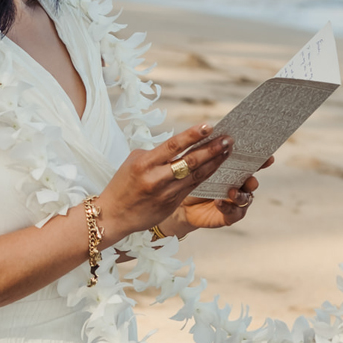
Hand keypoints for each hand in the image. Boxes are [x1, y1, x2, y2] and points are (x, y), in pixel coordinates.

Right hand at [97, 125, 232, 242]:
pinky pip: (193, 186)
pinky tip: (217, 166)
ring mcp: (166, 193)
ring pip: (196, 175)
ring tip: (228, 150)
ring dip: (214, 162)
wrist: (113, 216)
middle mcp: (156, 178)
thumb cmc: (123, 184)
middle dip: (211, 149)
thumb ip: (156, 154)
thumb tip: (180, 145)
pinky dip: (207, 175)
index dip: (192, 135)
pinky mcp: (172, 204)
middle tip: (228, 139)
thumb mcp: (133, 162)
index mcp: (144, 163)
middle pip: (190, 161)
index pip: (173, 146)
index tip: (209, 126)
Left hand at [174, 155, 273, 231]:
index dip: (261, 161)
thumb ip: (209, 153)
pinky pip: (233, 213)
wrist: (181, 204)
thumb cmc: (192, 180)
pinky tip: (219, 202)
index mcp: (235, 170)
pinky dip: (227, 207)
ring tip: (231, 192)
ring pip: (245, 198)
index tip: (268, 158)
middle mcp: (239, 185)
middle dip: (253, 180)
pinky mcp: (229, 215)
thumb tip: (216, 135)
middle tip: (249, 178)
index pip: (251, 164)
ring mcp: (235, 201)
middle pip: (252, 182)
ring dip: (240, 195)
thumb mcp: (199, 165)